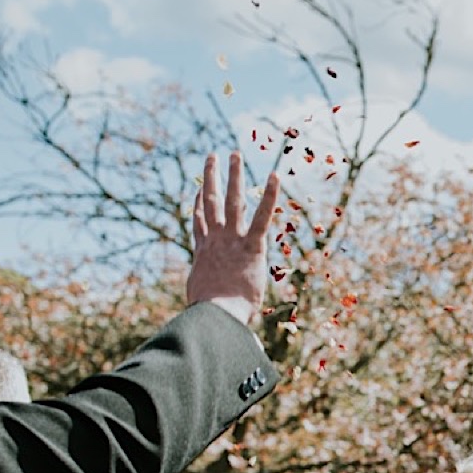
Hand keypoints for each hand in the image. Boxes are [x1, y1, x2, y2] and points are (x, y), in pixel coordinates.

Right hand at [185, 153, 281, 325]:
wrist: (217, 315)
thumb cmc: (210, 316)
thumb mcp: (204, 306)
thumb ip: (207, 303)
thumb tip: (204, 319)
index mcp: (203, 253)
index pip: (199, 223)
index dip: (197, 204)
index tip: (197, 189)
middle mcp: (215, 240)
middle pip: (210, 201)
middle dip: (212, 177)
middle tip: (213, 157)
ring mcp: (231, 239)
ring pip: (231, 200)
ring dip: (233, 175)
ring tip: (234, 153)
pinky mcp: (251, 245)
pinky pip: (262, 215)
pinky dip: (269, 196)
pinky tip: (275, 176)